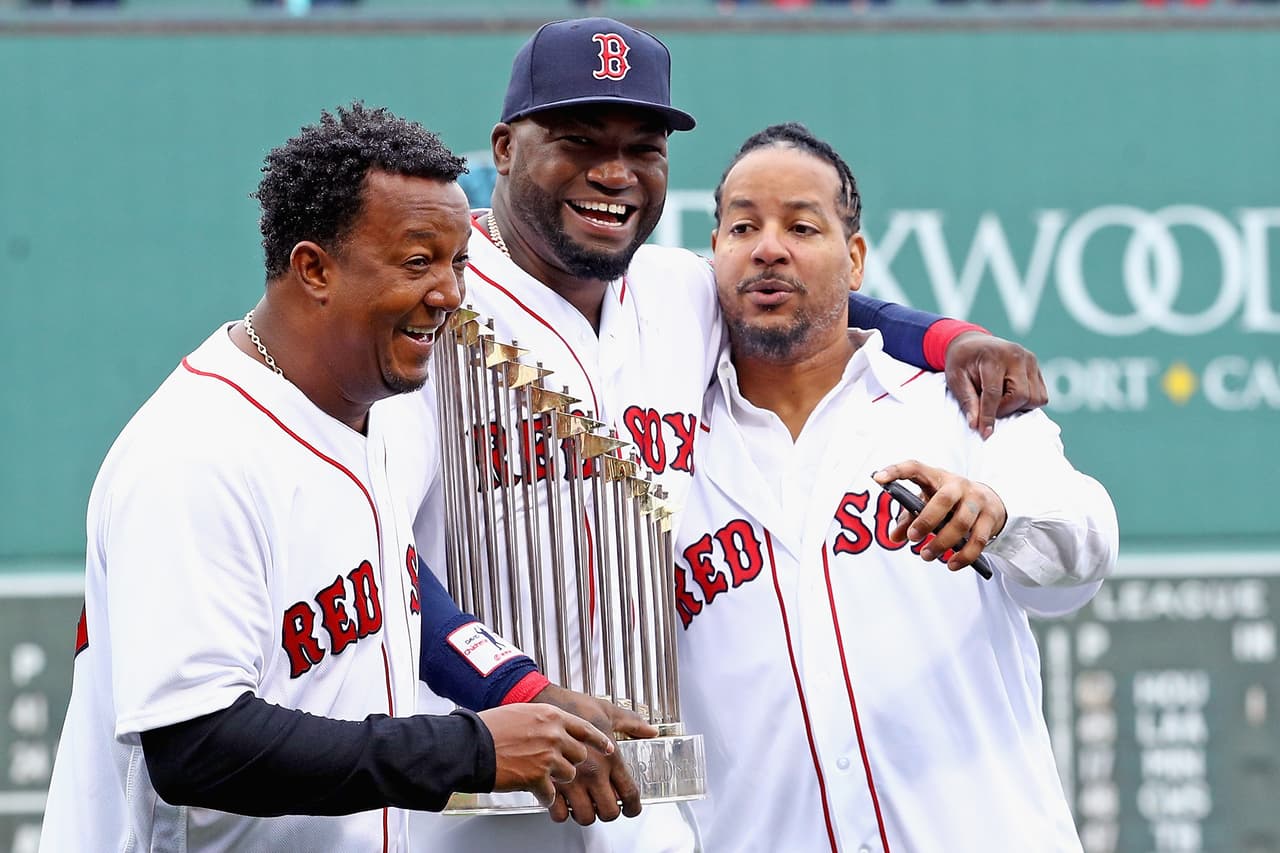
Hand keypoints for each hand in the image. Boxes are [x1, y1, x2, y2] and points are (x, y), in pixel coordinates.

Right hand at [477, 704, 613, 809]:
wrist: (470, 745)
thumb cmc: (490, 728)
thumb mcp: (522, 712)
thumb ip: (543, 719)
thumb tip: (553, 726)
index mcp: (551, 715)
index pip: (585, 728)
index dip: (598, 740)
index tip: (607, 748)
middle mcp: (553, 734)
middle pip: (580, 754)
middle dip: (570, 761)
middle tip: (556, 764)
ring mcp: (547, 756)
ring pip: (569, 774)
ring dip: (557, 778)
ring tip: (540, 774)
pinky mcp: (537, 778)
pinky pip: (552, 793)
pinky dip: (545, 796)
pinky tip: (535, 790)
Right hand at [532, 684, 657, 824]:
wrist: (537, 701)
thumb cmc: (571, 704)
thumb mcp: (607, 711)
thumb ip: (631, 724)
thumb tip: (651, 731)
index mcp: (609, 758)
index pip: (630, 793)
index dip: (634, 807)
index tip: (632, 809)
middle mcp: (592, 773)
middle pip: (609, 812)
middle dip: (610, 812)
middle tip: (606, 805)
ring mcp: (570, 782)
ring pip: (584, 817)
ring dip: (586, 814)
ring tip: (585, 804)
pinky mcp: (548, 784)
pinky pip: (559, 814)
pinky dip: (563, 813)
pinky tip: (564, 802)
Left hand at [874, 462, 1005, 571]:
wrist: (990, 499)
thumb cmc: (950, 501)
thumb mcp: (929, 502)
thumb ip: (910, 518)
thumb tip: (893, 537)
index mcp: (936, 477)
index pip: (915, 467)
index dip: (896, 471)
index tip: (878, 479)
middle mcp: (958, 485)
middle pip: (944, 499)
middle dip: (927, 520)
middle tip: (912, 537)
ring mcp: (977, 500)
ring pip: (961, 523)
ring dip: (942, 543)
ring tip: (926, 555)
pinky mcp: (990, 517)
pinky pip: (978, 540)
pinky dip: (964, 555)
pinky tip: (952, 564)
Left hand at [943, 331, 1047, 439]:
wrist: (972, 343)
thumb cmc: (962, 362)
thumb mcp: (955, 379)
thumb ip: (967, 401)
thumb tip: (975, 425)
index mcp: (992, 356)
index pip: (994, 393)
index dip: (989, 416)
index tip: (985, 433)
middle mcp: (1016, 355)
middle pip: (1021, 396)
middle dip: (1005, 410)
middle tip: (989, 410)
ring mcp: (1030, 360)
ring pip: (1036, 398)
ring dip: (1018, 407)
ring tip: (1000, 401)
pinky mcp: (1037, 367)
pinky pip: (1040, 395)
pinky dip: (1027, 402)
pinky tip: (1010, 396)